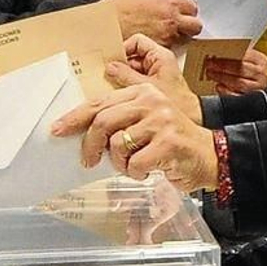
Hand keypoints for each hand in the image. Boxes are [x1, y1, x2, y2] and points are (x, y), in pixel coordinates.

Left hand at [51, 82, 218, 192]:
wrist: (209, 155)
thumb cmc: (172, 143)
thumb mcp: (146, 122)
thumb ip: (120, 120)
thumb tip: (82, 130)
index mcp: (142, 92)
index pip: (99, 102)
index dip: (75, 117)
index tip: (57, 129)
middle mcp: (150, 101)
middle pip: (103, 121)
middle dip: (91, 146)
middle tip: (88, 161)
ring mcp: (160, 120)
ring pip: (117, 144)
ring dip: (120, 163)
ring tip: (133, 165)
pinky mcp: (168, 142)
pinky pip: (135, 163)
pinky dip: (136, 173)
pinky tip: (149, 171)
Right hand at [106, 0, 201, 45]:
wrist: (106, 23)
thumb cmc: (119, 8)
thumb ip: (162, 0)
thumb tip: (168, 2)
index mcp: (170, 3)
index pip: (193, 8)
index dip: (188, 10)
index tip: (184, 12)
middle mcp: (171, 20)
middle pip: (196, 26)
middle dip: (190, 26)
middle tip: (182, 25)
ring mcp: (166, 37)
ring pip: (184, 39)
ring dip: (177, 37)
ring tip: (164, 34)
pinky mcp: (157, 49)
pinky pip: (168, 48)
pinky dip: (164, 46)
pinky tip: (155, 41)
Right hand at [116, 34, 200, 119]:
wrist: (192, 118)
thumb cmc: (178, 102)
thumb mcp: (146, 87)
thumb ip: (127, 75)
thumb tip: (111, 68)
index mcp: (160, 56)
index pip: (137, 41)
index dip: (124, 48)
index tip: (113, 60)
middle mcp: (157, 62)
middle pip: (132, 56)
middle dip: (120, 65)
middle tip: (109, 74)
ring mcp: (154, 73)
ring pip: (132, 69)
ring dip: (122, 77)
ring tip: (114, 86)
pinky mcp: (152, 85)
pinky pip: (135, 80)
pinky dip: (127, 86)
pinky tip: (121, 95)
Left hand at [204, 47, 266, 94]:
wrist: (254, 84)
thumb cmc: (247, 69)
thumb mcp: (245, 59)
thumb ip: (235, 55)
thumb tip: (216, 52)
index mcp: (261, 61)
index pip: (244, 57)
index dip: (227, 57)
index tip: (213, 57)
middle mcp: (261, 75)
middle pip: (241, 69)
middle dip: (223, 67)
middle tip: (209, 65)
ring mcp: (257, 88)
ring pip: (239, 83)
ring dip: (223, 78)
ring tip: (211, 74)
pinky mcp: (251, 100)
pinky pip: (238, 97)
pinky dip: (226, 92)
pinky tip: (218, 86)